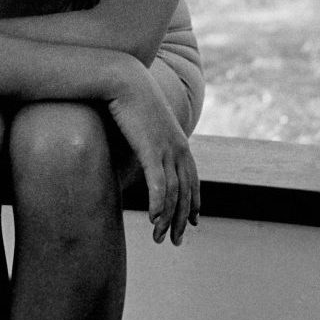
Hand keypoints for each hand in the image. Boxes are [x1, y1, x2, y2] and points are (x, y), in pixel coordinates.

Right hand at [106, 68, 200, 244]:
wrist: (124, 79)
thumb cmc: (129, 98)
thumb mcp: (143, 123)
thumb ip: (146, 139)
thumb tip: (141, 149)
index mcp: (179, 142)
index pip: (192, 180)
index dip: (194, 202)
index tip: (194, 222)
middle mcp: (178, 148)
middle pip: (186, 192)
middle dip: (183, 220)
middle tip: (176, 241)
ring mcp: (166, 150)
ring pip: (173, 194)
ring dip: (167, 219)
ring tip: (160, 238)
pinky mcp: (151, 150)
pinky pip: (159, 184)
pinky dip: (158, 205)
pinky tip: (153, 219)